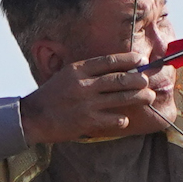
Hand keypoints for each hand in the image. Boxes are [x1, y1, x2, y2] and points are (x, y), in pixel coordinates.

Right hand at [21, 42, 181, 146]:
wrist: (33, 117)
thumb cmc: (52, 96)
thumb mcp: (66, 76)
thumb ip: (87, 72)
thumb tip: (115, 69)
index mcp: (78, 70)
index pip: (108, 61)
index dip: (128, 60)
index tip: (140, 61)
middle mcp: (84, 85)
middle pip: (119, 80)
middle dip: (138, 80)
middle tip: (147, 81)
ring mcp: (87, 104)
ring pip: (120, 98)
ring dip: (138, 97)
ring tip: (149, 97)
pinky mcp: (87, 121)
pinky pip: (113, 119)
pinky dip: (121, 119)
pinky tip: (125, 119)